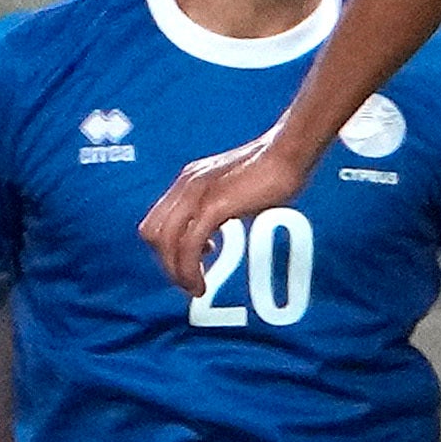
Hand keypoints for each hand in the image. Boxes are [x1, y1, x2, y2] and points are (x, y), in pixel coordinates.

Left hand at [142, 132, 313, 292]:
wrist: (287, 154)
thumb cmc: (271, 169)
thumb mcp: (233, 188)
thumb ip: (219, 206)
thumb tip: (216, 229)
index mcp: (189, 180)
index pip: (157, 221)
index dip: (165, 248)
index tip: (187, 262)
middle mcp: (186, 185)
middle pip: (153, 234)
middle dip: (167, 264)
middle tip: (187, 281)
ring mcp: (196, 195)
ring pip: (166, 243)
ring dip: (176, 272)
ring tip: (194, 287)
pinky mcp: (213, 207)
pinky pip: (188, 246)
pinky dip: (189, 270)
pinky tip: (202, 282)